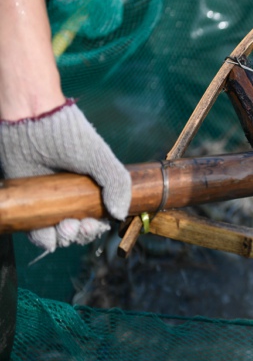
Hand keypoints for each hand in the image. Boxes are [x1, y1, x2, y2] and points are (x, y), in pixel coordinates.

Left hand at [0, 100, 130, 251]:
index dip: (97, 225)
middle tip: (80, 225)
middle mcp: (67, 196)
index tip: (97, 222)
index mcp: (88, 187)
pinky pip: (34, 230)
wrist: (32, 122)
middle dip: (81, 233)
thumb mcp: (100, 158)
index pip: (96, 216)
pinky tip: (49, 233)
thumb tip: (120, 215)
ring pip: (57, 233)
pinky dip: (43, 238)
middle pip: (77, 228)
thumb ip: (117, 184)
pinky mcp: (25, 201)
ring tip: (66, 227)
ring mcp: (46, 199)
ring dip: (64, 238)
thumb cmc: (68, 136)